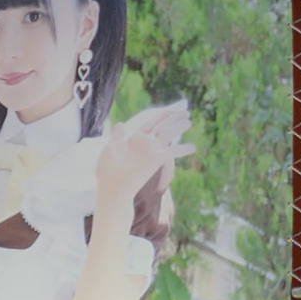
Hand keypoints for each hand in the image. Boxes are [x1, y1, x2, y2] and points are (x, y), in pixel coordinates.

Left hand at [94, 100, 193, 228]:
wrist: (111, 189)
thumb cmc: (108, 172)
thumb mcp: (110, 150)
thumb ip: (117, 137)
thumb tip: (121, 123)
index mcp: (135, 138)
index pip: (152, 122)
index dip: (162, 115)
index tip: (172, 110)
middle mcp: (145, 143)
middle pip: (162, 125)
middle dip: (174, 117)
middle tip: (186, 112)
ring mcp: (151, 151)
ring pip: (167, 133)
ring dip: (178, 126)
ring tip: (189, 121)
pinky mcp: (156, 160)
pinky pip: (172, 151)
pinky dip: (182, 149)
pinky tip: (192, 147)